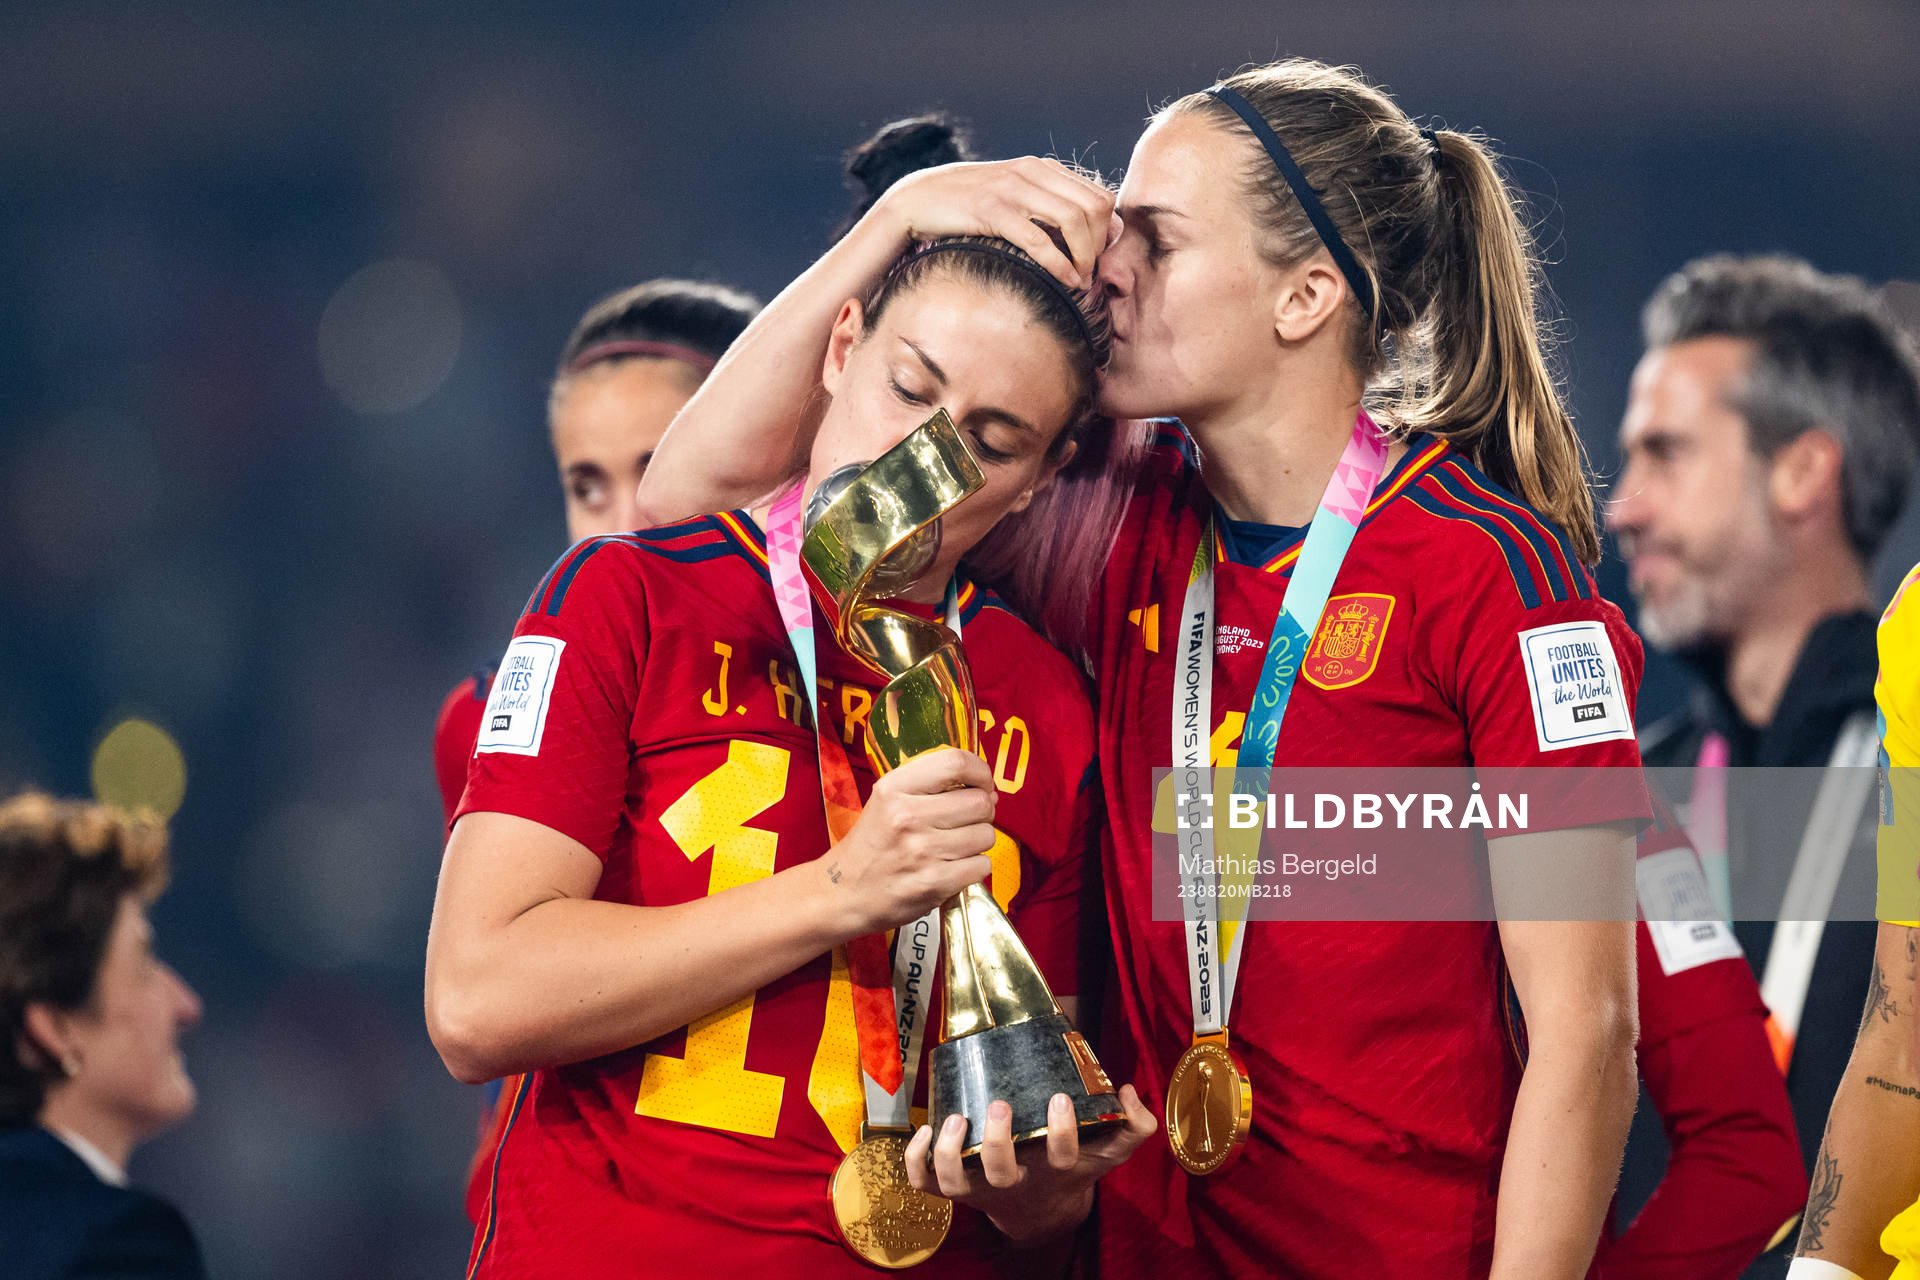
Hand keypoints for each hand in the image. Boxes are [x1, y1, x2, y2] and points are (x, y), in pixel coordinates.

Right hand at [819, 747, 997, 935]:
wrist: (843, 894)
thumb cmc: (872, 846)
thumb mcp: (886, 801)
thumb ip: (929, 786)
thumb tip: (988, 790)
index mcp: (894, 788)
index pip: (956, 762)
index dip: (981, 772)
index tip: (982, 784)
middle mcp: (907, 815)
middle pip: (980, 801)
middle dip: (983, 812)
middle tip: (967, 821)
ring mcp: (922, 851)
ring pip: (986, 835)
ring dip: (979, 842)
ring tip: (955, 847)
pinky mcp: (934, 883)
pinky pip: (981, 865)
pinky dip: (975, 867)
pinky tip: (954, 868)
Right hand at [872, 157, 1119, 289]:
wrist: (918, 199)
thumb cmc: (968, 207)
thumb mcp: (1012, 197)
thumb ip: (1045, 206)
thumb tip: (1086, 234)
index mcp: (1043, 168)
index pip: (1099, 195)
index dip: (1107, 231)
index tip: (1097, 258)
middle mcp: (1033, 172)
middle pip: (1095, 207)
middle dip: (1099, 245)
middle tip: (1090, 272)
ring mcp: (1013, 189)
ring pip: (1074, 220)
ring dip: (1085, 256)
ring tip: (1080, 280)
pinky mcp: (993, 210)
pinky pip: (1039, 239)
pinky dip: (1060, 264)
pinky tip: (1066, 281)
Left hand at [905, 1084, 1157, 1244]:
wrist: (1043, 1211)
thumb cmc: (1073, 1168)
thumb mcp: (1108, 1151)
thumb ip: (1132, 1125)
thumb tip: (1129, 1090)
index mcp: (1053, 1172)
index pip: (1061, 1158)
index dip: (1061, 1132)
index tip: (1060, 1098)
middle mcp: (1013, 1183)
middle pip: (1000, 1174)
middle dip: (997, 1141)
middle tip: (1000, 1105)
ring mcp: (979, 1188)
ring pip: (955, 1184)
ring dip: (951, 1153)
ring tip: (955, 1119)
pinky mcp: (954, 1188)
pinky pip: (925, 1184)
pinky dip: (917, 1161)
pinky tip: (926, 1128)